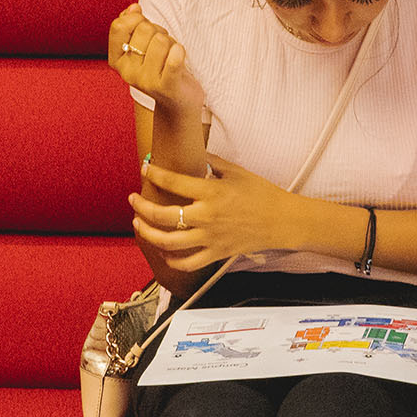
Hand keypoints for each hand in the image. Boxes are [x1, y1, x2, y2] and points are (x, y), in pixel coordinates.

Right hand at [107, 3, 204, 112]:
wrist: (178, 100)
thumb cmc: (160, 66)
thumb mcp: (142, 45)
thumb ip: (132, 24)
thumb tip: (133, 8)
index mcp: (116, 60)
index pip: (118, 26)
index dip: (136, 19)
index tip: (145, 26)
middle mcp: (127, 72)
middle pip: (144, 29)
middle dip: (158, 31)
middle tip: (163, 47)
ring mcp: (146, 81)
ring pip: (161, 40)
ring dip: (172, 43)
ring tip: (171, 56)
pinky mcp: (166, 87)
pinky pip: (174, 57)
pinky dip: (180, 52)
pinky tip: (179, 58)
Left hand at [129, 154, 293, 270]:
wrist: (283, 221)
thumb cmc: (262, 194)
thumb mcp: (237, 171)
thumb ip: (212, 162)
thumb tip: (195, 153)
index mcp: (212, 192)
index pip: (174, 182)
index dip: (154, 174)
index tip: (146, 169)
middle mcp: (207, 216)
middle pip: (162, 216)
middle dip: (141, 207)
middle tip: (133, 199)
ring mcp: (210, 238)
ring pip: (168, 242)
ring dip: (148, 233)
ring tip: (139, 224)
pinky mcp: (215, 253)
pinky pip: (187, 263)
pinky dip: (171, 260)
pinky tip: (163, 251)